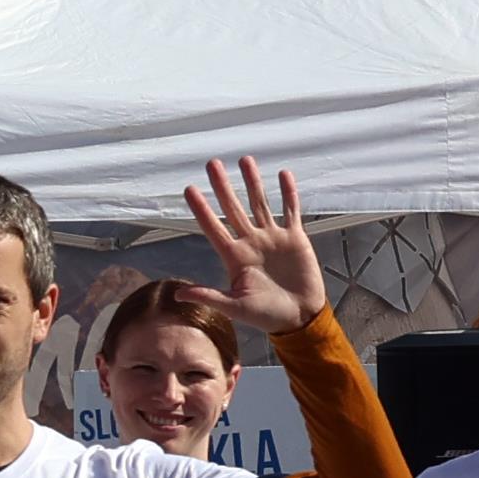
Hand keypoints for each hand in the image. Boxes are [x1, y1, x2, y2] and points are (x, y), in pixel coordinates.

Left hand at [181, 155, 327, 338]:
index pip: (213, 227)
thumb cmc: (266, 315)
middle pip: (234, 208)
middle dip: (223, 186)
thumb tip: (178, 294)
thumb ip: (209, 296)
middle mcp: (251, 242)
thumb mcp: (235, 307)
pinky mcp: (294, 238)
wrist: (299, 318)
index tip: (189, 189)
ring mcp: (272, 238)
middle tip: (212, 163)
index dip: (202, 209)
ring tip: (244, 159)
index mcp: (234, 257)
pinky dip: (288, 193)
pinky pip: (290, 211)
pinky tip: (283, 174)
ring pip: (260, 203)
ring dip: (253, 182)